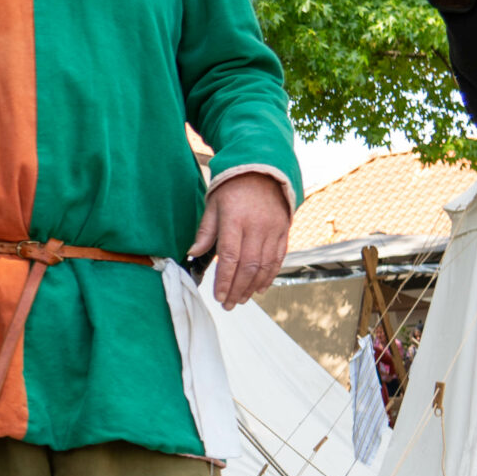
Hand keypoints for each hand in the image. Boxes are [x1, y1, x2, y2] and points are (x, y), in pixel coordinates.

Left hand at [190, 171, 291, 309]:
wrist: (262, 170)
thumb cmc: (232, 189)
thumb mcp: (213, 205)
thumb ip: (205, 232)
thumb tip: (192, 254)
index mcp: (235, 220)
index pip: (229, 257)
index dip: (224, 280)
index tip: (218, 296)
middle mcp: (256, 226)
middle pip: (248, 266)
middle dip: (237, 289)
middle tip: (228, 304)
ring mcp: (273, 229)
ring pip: (264, 266)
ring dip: (252, 287)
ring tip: (241, 300)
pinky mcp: (284, 230)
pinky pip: (278, 258)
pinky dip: (270, 276)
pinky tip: (259, 288)